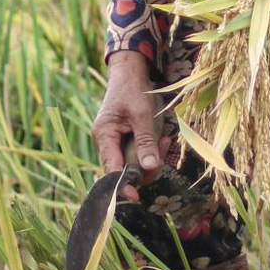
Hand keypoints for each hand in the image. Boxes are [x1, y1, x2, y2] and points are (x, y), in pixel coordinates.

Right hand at [92, 51, 164, 187]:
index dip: (122, 185)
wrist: (130, 73)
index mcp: (104, 135)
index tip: (135, 196)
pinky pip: (139, 155)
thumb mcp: (142, 114)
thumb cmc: (133, 89)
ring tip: (165, 139)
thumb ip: (145, 141)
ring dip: (152, 157)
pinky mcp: (125, 142)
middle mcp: (106, 143)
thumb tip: (149, 168)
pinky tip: (163, 138)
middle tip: (163, 147)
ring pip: (134, 165)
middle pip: (124, 171)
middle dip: (146, 167)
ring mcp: (115, 143)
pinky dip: (152, 150)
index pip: (110, 169)